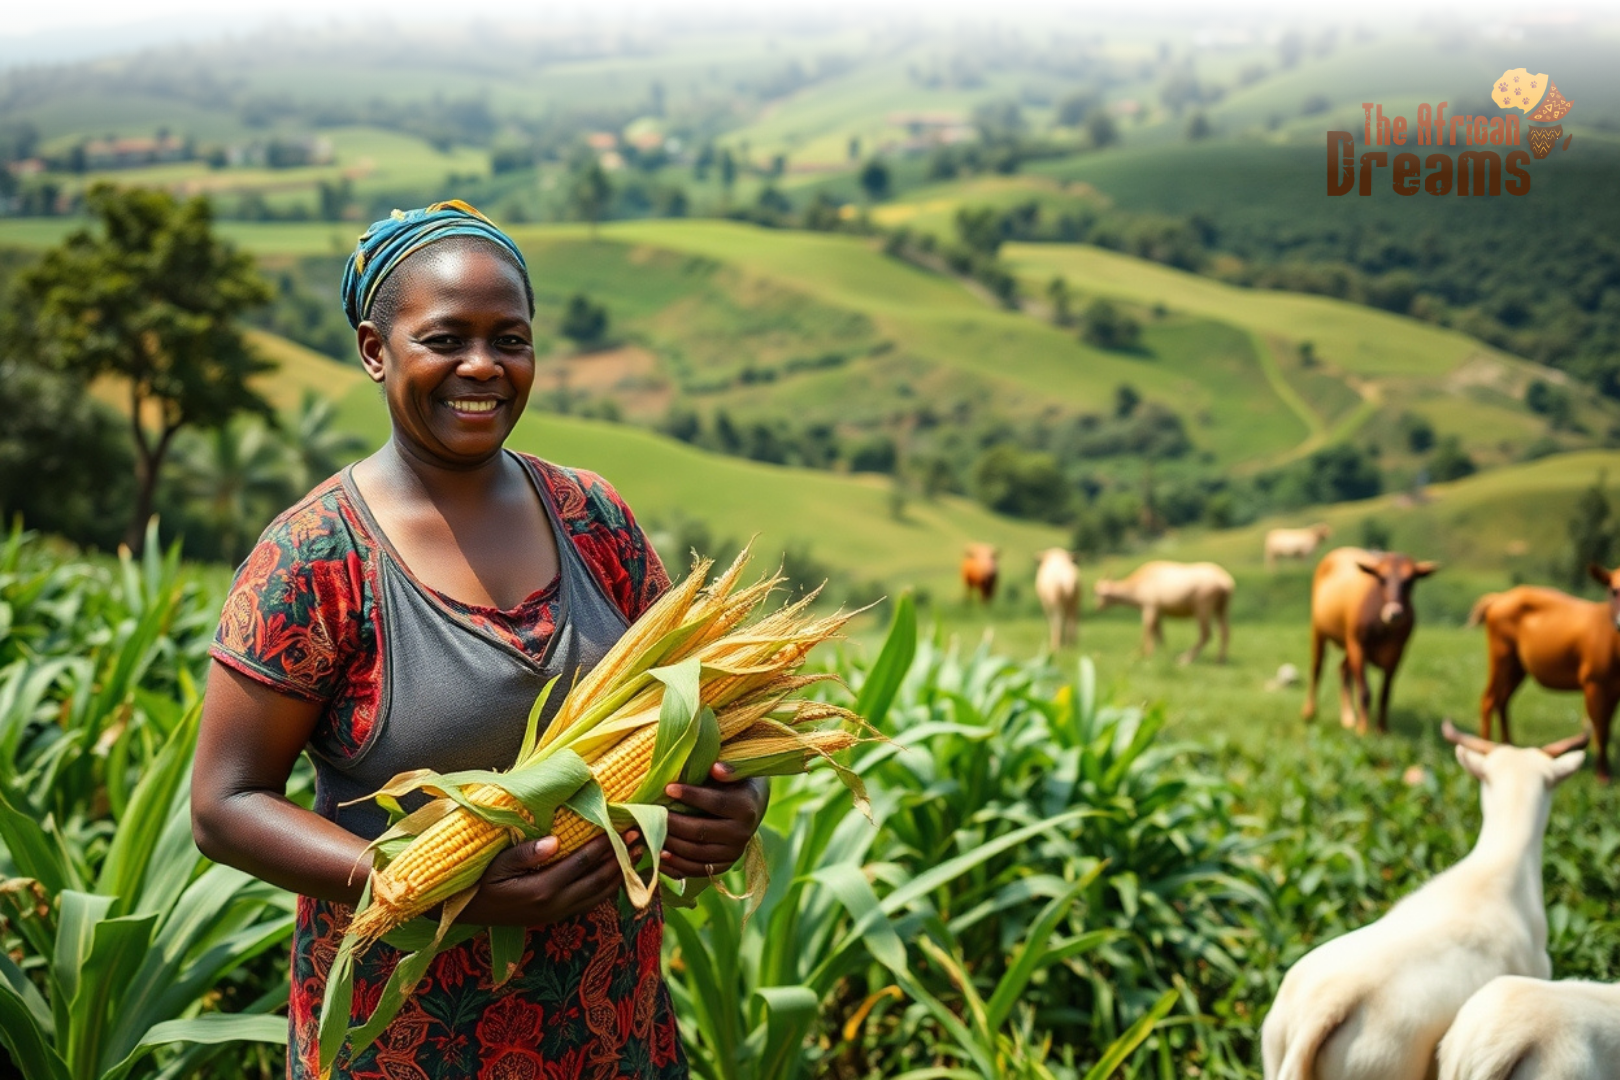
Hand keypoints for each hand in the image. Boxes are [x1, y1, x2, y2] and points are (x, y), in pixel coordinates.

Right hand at [458, 830, 642, 926]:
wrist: (467, 910)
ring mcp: (556, 914)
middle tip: (641, 839)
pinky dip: (608, 888)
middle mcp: (554, 905)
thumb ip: (526, 853)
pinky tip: (618, 875)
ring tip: (639, 855)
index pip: (582, 863)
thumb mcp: (497, 863)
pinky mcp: (555, 917)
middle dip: (622, 860)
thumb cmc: (480, 880)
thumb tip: (555, 841)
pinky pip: (590, 903)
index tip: (622, 828)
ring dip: (621, 875)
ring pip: (598, 895)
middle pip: (598, 881)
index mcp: (541, 889)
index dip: (604, 846)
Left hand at [660, 764, 769, 879]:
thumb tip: (716, 768)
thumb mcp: (735, 773)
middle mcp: (742, 834)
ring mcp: (733, 853)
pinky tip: (659, 855)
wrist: (750, 808)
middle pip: (701, 831)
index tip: (667, 788)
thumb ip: (726, 770)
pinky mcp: (723, 866)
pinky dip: (676, 865)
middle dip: (673, 823)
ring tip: (651, 833)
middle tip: (652, 814)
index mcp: (746, 808)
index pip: (716, 803)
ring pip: (696, 853)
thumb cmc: (734, 784)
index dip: (691, 796)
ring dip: (671, 844)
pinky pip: (697, 870)